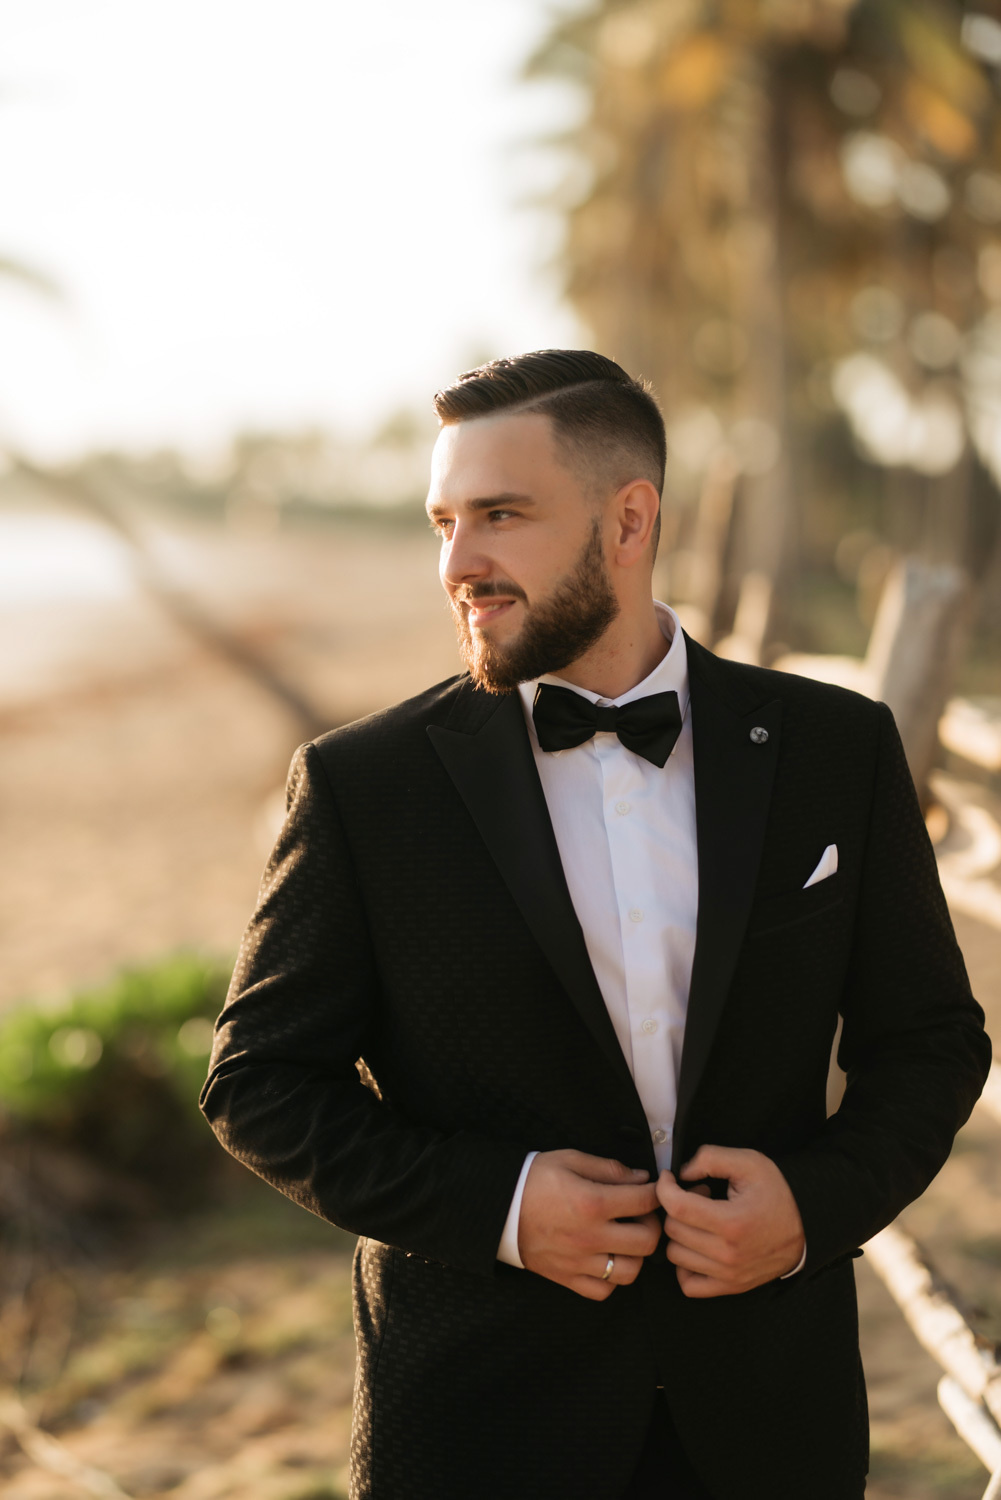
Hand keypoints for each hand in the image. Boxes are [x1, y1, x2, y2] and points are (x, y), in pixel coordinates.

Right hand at [518, 1149, 660, 1301]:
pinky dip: (611, 1278)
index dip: (656, 1193)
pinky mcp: (567, 1278)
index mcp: (592, 1202)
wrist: (497, 1208)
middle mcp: (589, 1237)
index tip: (654, 1189)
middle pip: (646, 1242)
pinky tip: (606, 1258)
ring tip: (626, 1239)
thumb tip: (641, 1178)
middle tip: (641, 1214)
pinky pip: (603, 1290)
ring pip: (630, 1272)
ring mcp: (579, 1262)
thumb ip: (608, 1168)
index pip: (644, 1202)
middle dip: (652, 1225)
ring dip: (635, 1255)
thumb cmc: (533, 1179)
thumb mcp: (570, 1160)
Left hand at [656, 1145, 804, 1298]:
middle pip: (674, 1230)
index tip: (670, 1178)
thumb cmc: (777, 1192)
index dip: (665, 1188)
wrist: (807, 1226)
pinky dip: (685, 1265)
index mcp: (732, 1222)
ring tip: (702, 1219)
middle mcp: (729, 1254)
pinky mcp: (731, 1287)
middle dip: (677, 1206)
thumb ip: (710, 1158)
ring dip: (681, 1233)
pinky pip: (688, 1284)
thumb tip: (681, 1173)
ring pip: (675, 1255)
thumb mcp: (749, 1162)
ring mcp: (729, 1275)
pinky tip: (698, 1245)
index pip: (677, 1208)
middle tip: (697, 1195)